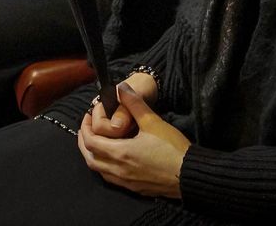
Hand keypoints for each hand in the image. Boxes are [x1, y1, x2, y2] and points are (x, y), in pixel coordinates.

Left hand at [78, 82, 188, 198]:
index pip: (90, 142)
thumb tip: (121, 88)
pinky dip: (104, 167)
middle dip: (84, 142)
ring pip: (99, 170)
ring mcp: (126, 181)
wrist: (190, 175)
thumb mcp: (153, 122)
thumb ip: (134, 104)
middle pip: (90, 158)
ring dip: (92, 156)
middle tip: (86, 129)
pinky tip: (111, 159)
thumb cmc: (172, 148)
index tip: (87, 117)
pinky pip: (110, 178)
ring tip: (95, 143)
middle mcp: (118, 170)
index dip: (84, 128)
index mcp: (120, 153)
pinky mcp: (134, 188)